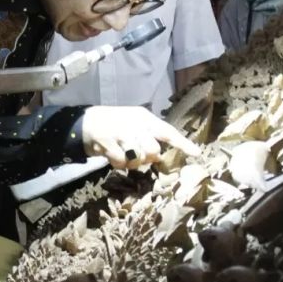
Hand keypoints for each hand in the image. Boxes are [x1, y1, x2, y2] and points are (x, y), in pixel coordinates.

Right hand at [82, 106, 200, 168]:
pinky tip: (111, 155)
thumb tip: (158, 156)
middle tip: (137, 154)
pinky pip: (121, 162)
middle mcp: (134, 123)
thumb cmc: (114, 124)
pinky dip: (117, 164)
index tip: (196, 153)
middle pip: (153, 150)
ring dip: (132, 162)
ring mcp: (120, 132)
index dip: (182, 143)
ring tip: (123, 155)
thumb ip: (148, 136)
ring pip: (138, 157)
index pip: (167, 131)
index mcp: (143, 118)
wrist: (85, 122)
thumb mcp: (134, 124)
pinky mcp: (107, 142)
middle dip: (147, 157)